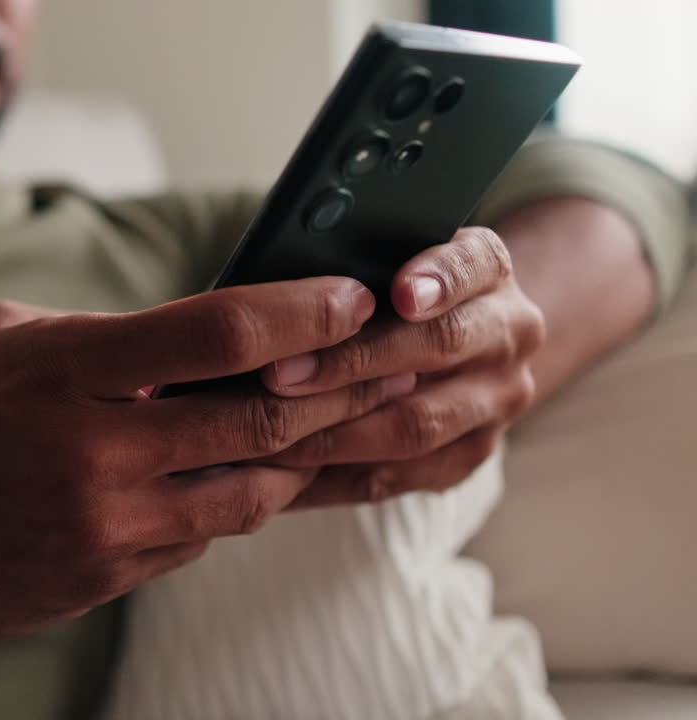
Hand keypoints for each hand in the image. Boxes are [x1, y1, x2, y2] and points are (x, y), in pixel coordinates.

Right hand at [0, 279, 414, 639]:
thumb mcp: (7, 340)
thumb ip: (105, 337)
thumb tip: (199, 335)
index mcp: (70, 368)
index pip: (218, 332)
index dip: (302, 311)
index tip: (351, 299)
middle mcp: (96, 449)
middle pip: (261, 417)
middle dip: (340, 389)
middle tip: (389, 365)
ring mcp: (103, 525)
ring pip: (248, 495)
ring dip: (291, 459)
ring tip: (321, 429)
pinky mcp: (100, 580)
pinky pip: (195, 543)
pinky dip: (218, 509)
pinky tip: (217, 484)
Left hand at [253, 227, 545, 506]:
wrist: (461, 337)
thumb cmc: (390, 286)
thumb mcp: (386, 255)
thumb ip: (353, 262)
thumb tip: (273, 281)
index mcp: (489, 269)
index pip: (472, 264)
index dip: (439, 279)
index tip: (400, 293)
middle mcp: (508, 332)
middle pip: (438, 347)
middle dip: (350, 362)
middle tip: (277, 374)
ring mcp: (497, 400)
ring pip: (419, 424)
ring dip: (336, 432)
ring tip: (269, 433)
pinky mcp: (470, 454)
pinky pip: (400, 475)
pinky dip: (335, 475)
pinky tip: (283, 473)